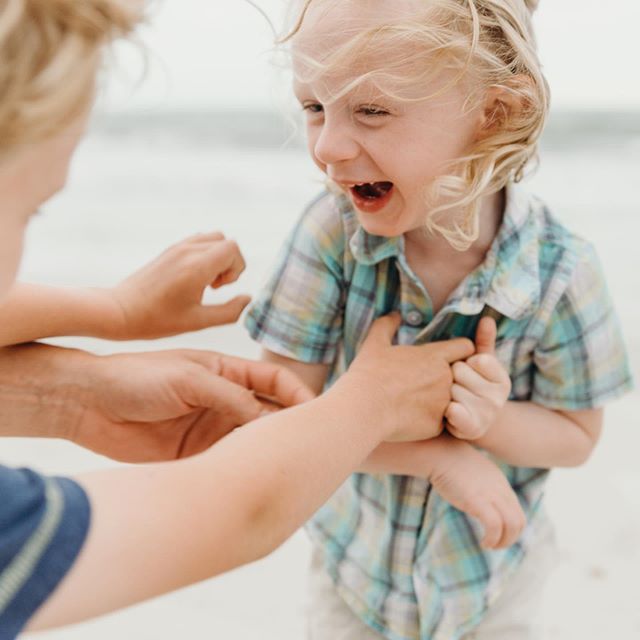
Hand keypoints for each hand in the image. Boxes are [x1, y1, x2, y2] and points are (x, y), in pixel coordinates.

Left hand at [68, 348, 314, 461]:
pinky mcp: (197, 456)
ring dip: (269, 452)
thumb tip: (270, 418)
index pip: (274, 381)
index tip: (316, 411)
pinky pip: (228, 463)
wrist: (89, 404)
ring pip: (253, 441)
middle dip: (291, 427)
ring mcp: (212, 429)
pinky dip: (243, 470)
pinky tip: (254, 479)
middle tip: (313, 447)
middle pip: (270, 414)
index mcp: (228, 372)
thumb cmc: (138, 377)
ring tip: (288, 466)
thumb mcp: (190, 378)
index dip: (298, 393)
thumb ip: (231, 397)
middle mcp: (226, 401)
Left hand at [108, 232, 250, 339]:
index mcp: (196, 267)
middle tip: (213, 286)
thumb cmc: (157, 320)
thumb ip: (229, 312)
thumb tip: (248, 300)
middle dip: (229, 263)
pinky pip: (198, 241)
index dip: (237, 268)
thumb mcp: (198, 322)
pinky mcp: (169, 250)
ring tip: (205, 281)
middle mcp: (188, 251)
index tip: (220, 288)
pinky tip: (193, 278)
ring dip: (217, 257)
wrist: (120, 311)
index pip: (233, 249)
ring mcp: (177, 248)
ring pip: (213, 238)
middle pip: (226, 241)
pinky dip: (204, 255)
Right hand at [335, 313, 474, 441]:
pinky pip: (442, 422)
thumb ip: (387, 325)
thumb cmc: (368, 373)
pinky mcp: (437, 424)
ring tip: (417, 404)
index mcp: (434, 355)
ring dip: (440, 401)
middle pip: (461, 376)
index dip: (460, 352)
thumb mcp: (374, 344)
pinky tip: (411, 419)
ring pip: (453, 401)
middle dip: (449, 379)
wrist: (363, 408)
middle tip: (426, 384)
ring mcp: (443, 402)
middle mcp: (445, 377)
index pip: (466, 347)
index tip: (449, 357)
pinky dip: (431, 421)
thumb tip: (394, 314)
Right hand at [429, 435, 525, 548]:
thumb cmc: (448, 462)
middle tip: (494, 545)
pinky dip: (493, 539)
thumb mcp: (471, 472)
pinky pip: (494, 525)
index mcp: (500, 483)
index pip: (517, 511)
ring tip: (489, 545)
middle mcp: (500, 489)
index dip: (509, 528)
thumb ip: (479, 483)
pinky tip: (483, 542)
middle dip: (509, 539)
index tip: (495, 535)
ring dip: (503, 542)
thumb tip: (473, 493)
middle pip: (519, 521)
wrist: (438, 452)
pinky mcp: (477, 500)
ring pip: (512, 525)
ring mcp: (490, 494)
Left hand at [445, 316, 510, 439]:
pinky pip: (452, 410)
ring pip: (452, 390)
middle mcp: (499, 398)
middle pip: (460, 372)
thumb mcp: (480, 363)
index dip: (465, 363)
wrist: (471, 424)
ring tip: (451, 399)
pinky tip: (447, 412)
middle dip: (452, 377)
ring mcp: (487, 414)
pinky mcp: (472, 428)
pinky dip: (446, 410)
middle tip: (455, 386)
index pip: (477, 359)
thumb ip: (484, 341)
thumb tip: (487, 318)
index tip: (467, 372)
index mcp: (502, 379)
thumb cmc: (472, 387)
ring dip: (446, 393)